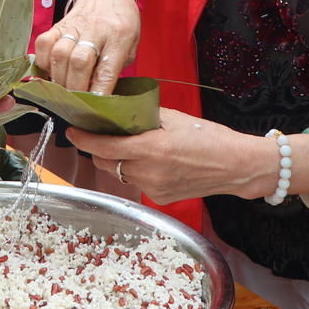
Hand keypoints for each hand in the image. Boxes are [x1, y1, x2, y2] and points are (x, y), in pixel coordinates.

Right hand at [32, 0, 139, 94]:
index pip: (107, 68)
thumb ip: (116, 68)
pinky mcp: (58, 24)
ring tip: (63, 89)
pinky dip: (44, 61)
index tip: (94, 108)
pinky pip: (44, 44)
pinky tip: (51, 70)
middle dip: (75, 88)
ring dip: (59, 78)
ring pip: (60, 54)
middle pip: (79, 61)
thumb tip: (97, 94)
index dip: (99, 91)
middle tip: (76, 102)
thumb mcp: (131, 44)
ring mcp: (74, 25)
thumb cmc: (121, 21)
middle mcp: (95, 29)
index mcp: (119, 35)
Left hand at [67, 108, 279, 204]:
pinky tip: (151, 161)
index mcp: (150, 149)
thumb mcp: (174, 118)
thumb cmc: (208, 137)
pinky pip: (136, 183)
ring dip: (117, 160)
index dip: (84, 139)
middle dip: (99, 149)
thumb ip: (143, 116)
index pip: (104, 146)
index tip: (73, 131)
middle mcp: (148, 173)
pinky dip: (135, 171)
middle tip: (101, 134)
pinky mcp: (160, 199)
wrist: (236, 166)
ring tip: (130, 146)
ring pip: (120, 173)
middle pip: (106, 162)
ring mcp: (153, 189)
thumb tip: (117, 109)